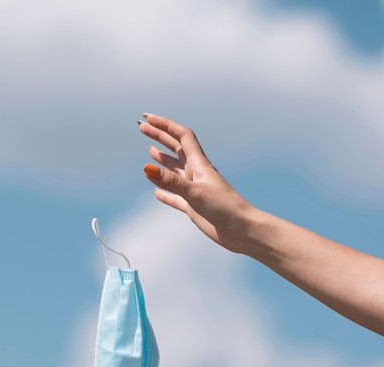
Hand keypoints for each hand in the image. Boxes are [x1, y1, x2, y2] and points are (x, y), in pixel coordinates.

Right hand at [139, 113, 256, 253]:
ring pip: (175, 171)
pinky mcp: (193, 207)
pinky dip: (165, 193)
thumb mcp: (195, 193)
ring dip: (162, 160)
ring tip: (150, 151)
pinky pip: (175, 197)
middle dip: (159, 137)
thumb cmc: (225, 208)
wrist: (241, 229)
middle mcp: (196, 174)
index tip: (147, 118)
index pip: (181, 136)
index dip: (164, 125)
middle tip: (142, 128)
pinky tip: (157, 192)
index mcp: (199, 164)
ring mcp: (194, 190)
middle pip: (175, 149)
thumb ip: (171, 181)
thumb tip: (147, 168)